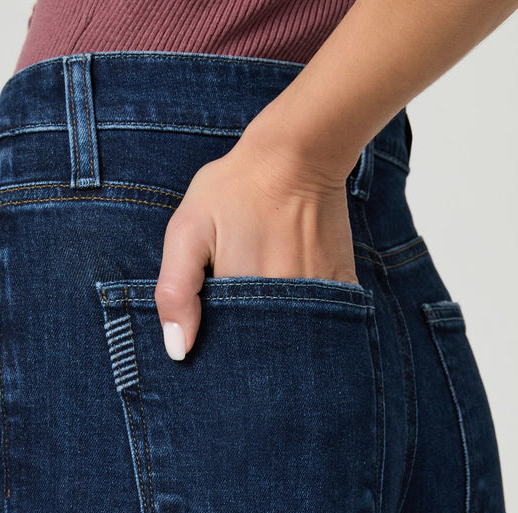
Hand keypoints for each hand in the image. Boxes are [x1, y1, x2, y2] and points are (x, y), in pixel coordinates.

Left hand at [154, 129, 357, 359]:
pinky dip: (306, 316)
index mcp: (242, 300)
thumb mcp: (187, 231)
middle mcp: (285, 307)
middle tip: (241, 297)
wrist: (298, 154)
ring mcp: (319, 298)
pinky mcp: (341, 285)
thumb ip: (176, 292)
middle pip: (263, 351)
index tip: (211, 330)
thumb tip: (178, 351)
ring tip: (265, 291)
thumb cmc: (235, 189)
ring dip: (277, 332)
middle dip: (248, 346)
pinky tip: (291, 289)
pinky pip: (324, 320)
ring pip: (292, 338)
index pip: (226, 352)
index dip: (215, 350)